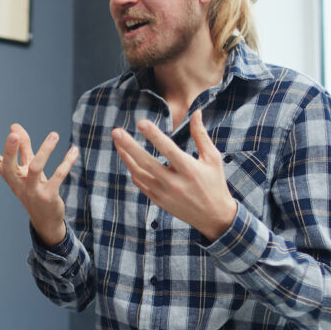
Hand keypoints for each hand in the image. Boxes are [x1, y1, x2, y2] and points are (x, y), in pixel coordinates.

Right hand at [0, 123, 78, 245]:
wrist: (46, 220)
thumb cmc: (35, 189)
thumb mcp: (28, 168)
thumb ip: (23, 147)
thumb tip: (14, 126)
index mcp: (11, 176)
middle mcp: (18, 184)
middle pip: (9, 167)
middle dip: (10, 151)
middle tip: (13, 135)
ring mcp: (32, 191)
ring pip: (35, 169)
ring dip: (45, 151)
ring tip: (54, 135)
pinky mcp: (48, 197)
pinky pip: (57, 177)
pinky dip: (66, 163)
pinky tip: (74, 151)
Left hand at [111, 110, 236, 240]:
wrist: (213, 216)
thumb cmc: (214, 183)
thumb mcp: (212, 158)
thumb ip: (200, 135)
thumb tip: (196, 112)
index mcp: (189, 169)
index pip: (168, 149)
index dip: (153, 135)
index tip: (140, 122)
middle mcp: (174, 182)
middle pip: (146, 162)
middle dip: (129, 146)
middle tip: (116, 132)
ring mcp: (163, 193)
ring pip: (138, 173)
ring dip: (126, 157)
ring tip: (117, 141)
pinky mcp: (158, 200)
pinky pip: (140, 183)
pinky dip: (133, 170)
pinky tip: (128, 158)